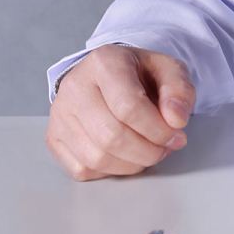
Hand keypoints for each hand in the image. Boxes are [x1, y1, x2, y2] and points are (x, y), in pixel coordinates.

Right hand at [46, 45, 195, 180]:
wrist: (109, 74)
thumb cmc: (139, 73)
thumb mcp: (168, 69)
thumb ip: (179, 90)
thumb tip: (176, 120)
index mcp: (104, 62)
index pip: (129, 106)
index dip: (157, 129)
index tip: (177, 136)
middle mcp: (75, 86)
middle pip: (111, 136)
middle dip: (147, 151)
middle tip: (166, 148)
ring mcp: (60, 114)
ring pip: (97, 157)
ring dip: (132, 164)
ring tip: (150, 152)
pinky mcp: (54, 137)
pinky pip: (82, 169)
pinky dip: (111, 170)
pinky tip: (126, 156)